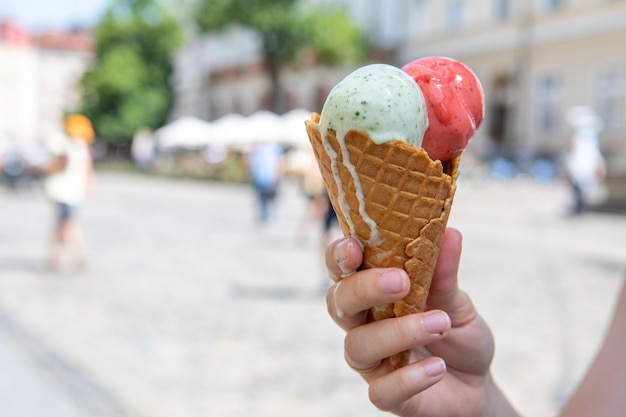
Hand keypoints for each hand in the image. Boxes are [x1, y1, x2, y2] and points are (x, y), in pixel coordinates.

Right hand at [326, 229, 502, 416]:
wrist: (477, 381)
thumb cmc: (454, 331)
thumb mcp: (457, 299)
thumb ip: (445, 271)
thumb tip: (450, 232)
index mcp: (372, 292)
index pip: (342, 270)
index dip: (338, 257)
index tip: (354, 246)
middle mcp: (363, 324)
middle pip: (339, 303)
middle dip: (363, 289)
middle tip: (400, 281)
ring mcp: (372, 361)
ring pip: (358, 346)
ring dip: (398, 332)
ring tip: (440, 323)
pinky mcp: (386, 395)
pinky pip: (382, 391)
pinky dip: (409, 378)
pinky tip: (438, 367)